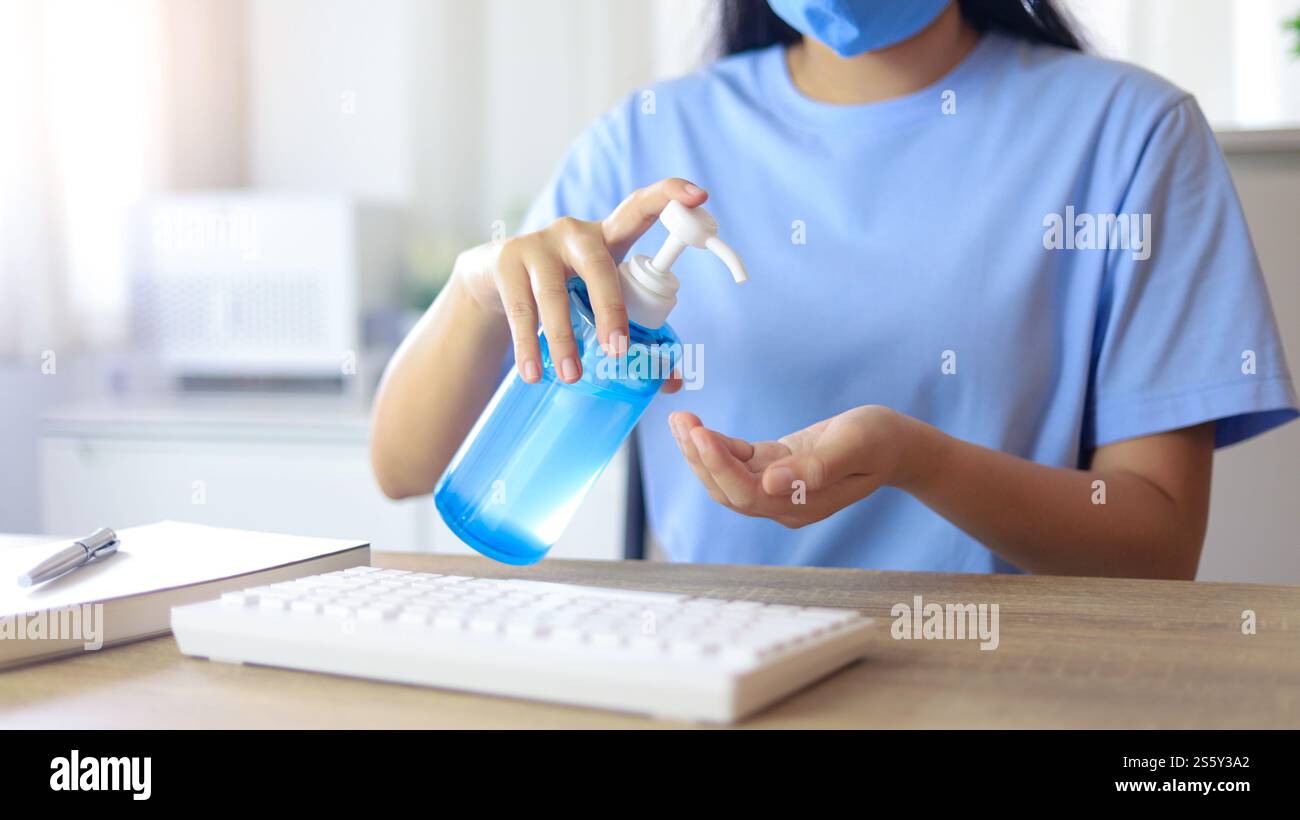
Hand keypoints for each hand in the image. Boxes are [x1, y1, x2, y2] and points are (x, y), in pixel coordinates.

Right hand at [452, 177, 707, 390]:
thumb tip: (671, 381)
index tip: (699, 195)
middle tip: (617, 350)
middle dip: (610, 308)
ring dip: (563, 339)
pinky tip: (533, 373)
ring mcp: (537, 245)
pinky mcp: (507, 264)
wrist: (494, 276)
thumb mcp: (596, 299)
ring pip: (553, 295)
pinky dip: (528, 346)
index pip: (640, 209)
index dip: (669, 196)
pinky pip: (521, 310)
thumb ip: (631, 332)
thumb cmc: (565, 289)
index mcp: (607, 237)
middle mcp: (574, 233)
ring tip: (571, 377)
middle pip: (598, 267)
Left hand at [668, 405, 931, 527]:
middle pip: (728, 490)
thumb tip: (770, 484)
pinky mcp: (773, 468)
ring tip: (680, 420)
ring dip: (700, 452)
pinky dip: (716, 445)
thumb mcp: (853, 447)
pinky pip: (736, 462)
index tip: (700, 433)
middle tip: (679, 420)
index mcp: (802, 504)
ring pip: (726, 478)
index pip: (747, 494)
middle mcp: (783, 504)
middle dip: (699, 458)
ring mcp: (777, 488)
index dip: (720, 466)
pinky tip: (699, 426)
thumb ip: (814, 468)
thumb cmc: (879, 441)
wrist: (895, 443)